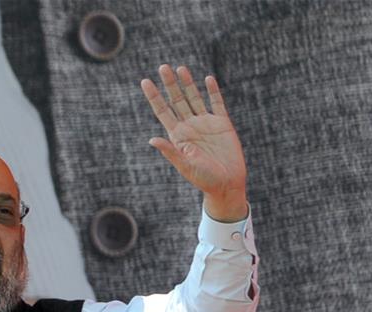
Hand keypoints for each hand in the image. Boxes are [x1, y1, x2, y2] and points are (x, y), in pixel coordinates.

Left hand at [142, 65, 247, 221]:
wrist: (227, 184)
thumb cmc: (203, 179)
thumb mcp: (184, 165)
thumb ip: (170, 151)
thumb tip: (151, 139)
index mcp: (177, 135)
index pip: (163, 111)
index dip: (154, 96)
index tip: (145, 81)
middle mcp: (189, 126)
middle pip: (177, 100)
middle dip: (169, 84)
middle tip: (162, 66)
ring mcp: (206, 123)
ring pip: (194, 98)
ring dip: (187, 83)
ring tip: (180, 68)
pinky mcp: (222, 124)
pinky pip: (216, 103)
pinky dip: (212, 91)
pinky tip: (207, 79)